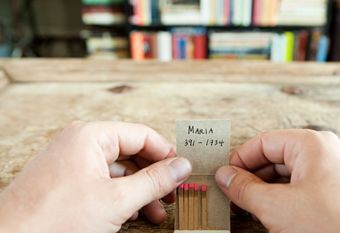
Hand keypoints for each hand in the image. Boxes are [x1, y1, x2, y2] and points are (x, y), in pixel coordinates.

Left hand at [0, 121, 191, 232]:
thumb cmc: (54, 220)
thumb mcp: (116, 201)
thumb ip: (154, 181)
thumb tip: (181, 166)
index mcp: (91, 136)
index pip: (142, 135)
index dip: (166, 154)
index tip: (182, 172)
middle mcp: (81, 143)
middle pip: (132, 152)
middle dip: (154, 177)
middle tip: (172, 194)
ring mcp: (73, 162)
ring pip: (119, 170)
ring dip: (141, 191)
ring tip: (156, 211)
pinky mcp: (68, 181)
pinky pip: (103, 182)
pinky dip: (122, 197)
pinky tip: (133, 214)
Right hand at [215, 129, 339, 232]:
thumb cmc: (337, 226)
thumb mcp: (277, 206)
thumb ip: (245, 188)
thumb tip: (225, 176)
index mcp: (311, 144)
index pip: (264, 142)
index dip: (240, 159)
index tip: (225, 176)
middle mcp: (324, 154)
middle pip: (275, 158)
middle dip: (252, 177)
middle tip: (233, 194)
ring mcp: (334, 174)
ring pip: (289, 176)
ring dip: (267, 191)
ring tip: (250, 207)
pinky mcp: (339, 194)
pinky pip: (303, 189)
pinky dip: (284, 200)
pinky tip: (274, 215)